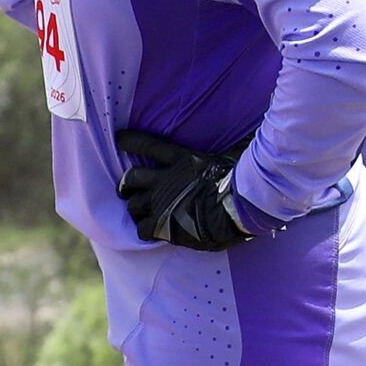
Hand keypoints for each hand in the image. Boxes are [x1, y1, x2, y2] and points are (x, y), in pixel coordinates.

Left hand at [116, 134, 253, 251]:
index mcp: (182, 159)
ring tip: (140, 212)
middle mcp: (165, 180)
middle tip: (127, 189)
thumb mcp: (232, 156)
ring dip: (135, 208)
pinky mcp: (162, 226)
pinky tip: (151, 230)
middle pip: (130, 178)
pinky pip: (142, 229)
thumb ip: (227, 148)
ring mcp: (161, 203)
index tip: (119, 138)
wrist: (238, 209)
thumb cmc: (241, 181)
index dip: (131, 140)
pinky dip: (145, 229)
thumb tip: (245, 135)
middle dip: (125, 184)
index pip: (148, 145)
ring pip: (133, 206)